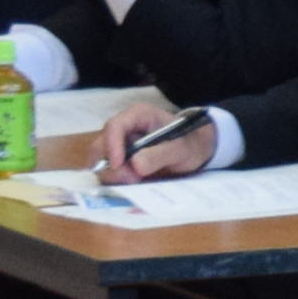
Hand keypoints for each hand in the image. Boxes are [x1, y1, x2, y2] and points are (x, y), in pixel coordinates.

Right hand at [95, 98, 215, 180]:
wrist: (196, 151)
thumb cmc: (189, 144)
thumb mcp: (180, 149)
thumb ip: (159, 155)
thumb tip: (135, 165)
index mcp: (137, 115)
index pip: (114, 126)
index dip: (112, 146)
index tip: (119, 166)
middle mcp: (123, 127)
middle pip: (101, 144)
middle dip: (111, 164)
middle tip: (131, 179)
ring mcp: (119, 143)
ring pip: (101, 159)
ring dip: (113, 174)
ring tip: (136, 180)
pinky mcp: (119, 158)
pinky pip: (107, 169)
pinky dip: (115, 178)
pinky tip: (132, 183)